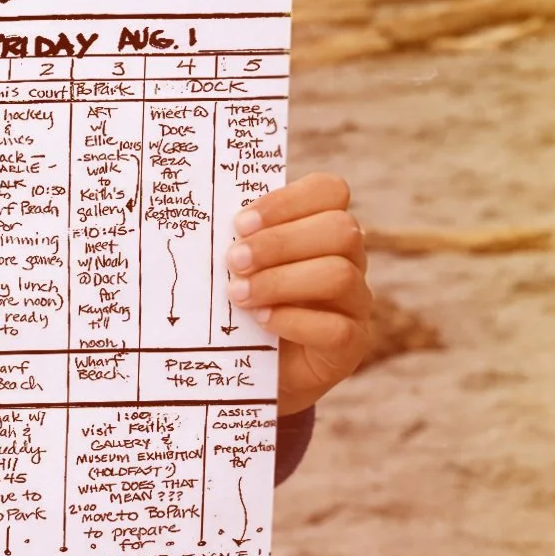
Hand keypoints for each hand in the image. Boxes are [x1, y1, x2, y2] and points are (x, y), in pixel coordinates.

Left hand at [225, 172, 373, 415]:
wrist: (251, 363)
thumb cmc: (241, 299)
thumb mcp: (238, 264)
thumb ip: (235, 239)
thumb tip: (199, 217)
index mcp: (322, 227)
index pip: (329, 191)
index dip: (287, 201)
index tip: (240, 222)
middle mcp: (349, 259)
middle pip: (340, 230)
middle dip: (280, 242)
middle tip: (233, 260)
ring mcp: (355, 302)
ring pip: (339, 274)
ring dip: (280, 281)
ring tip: (238, 293)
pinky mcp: (351, 344)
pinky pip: (335, 327)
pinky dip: (291, 320)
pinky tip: (260, 320)